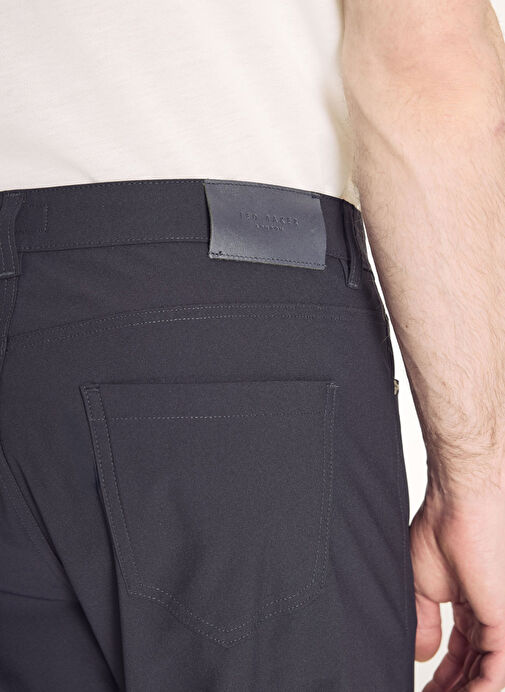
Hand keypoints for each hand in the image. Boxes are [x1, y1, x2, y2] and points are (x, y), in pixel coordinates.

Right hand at [411, 481, 504, 690]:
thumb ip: (424, 624)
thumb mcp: (422, 587)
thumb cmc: (440, 531)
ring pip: (486, 676)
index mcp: (470, 607)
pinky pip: (495, 672)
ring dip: (463, 691)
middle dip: (453, 688)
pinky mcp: (504, 624)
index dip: (444, 677)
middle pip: (474, 669)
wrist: (458, 507)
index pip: (461, 654)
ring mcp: (498, 623)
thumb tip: (423, 655)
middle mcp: (488, 618)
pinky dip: (477, 689)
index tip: (425, 690)